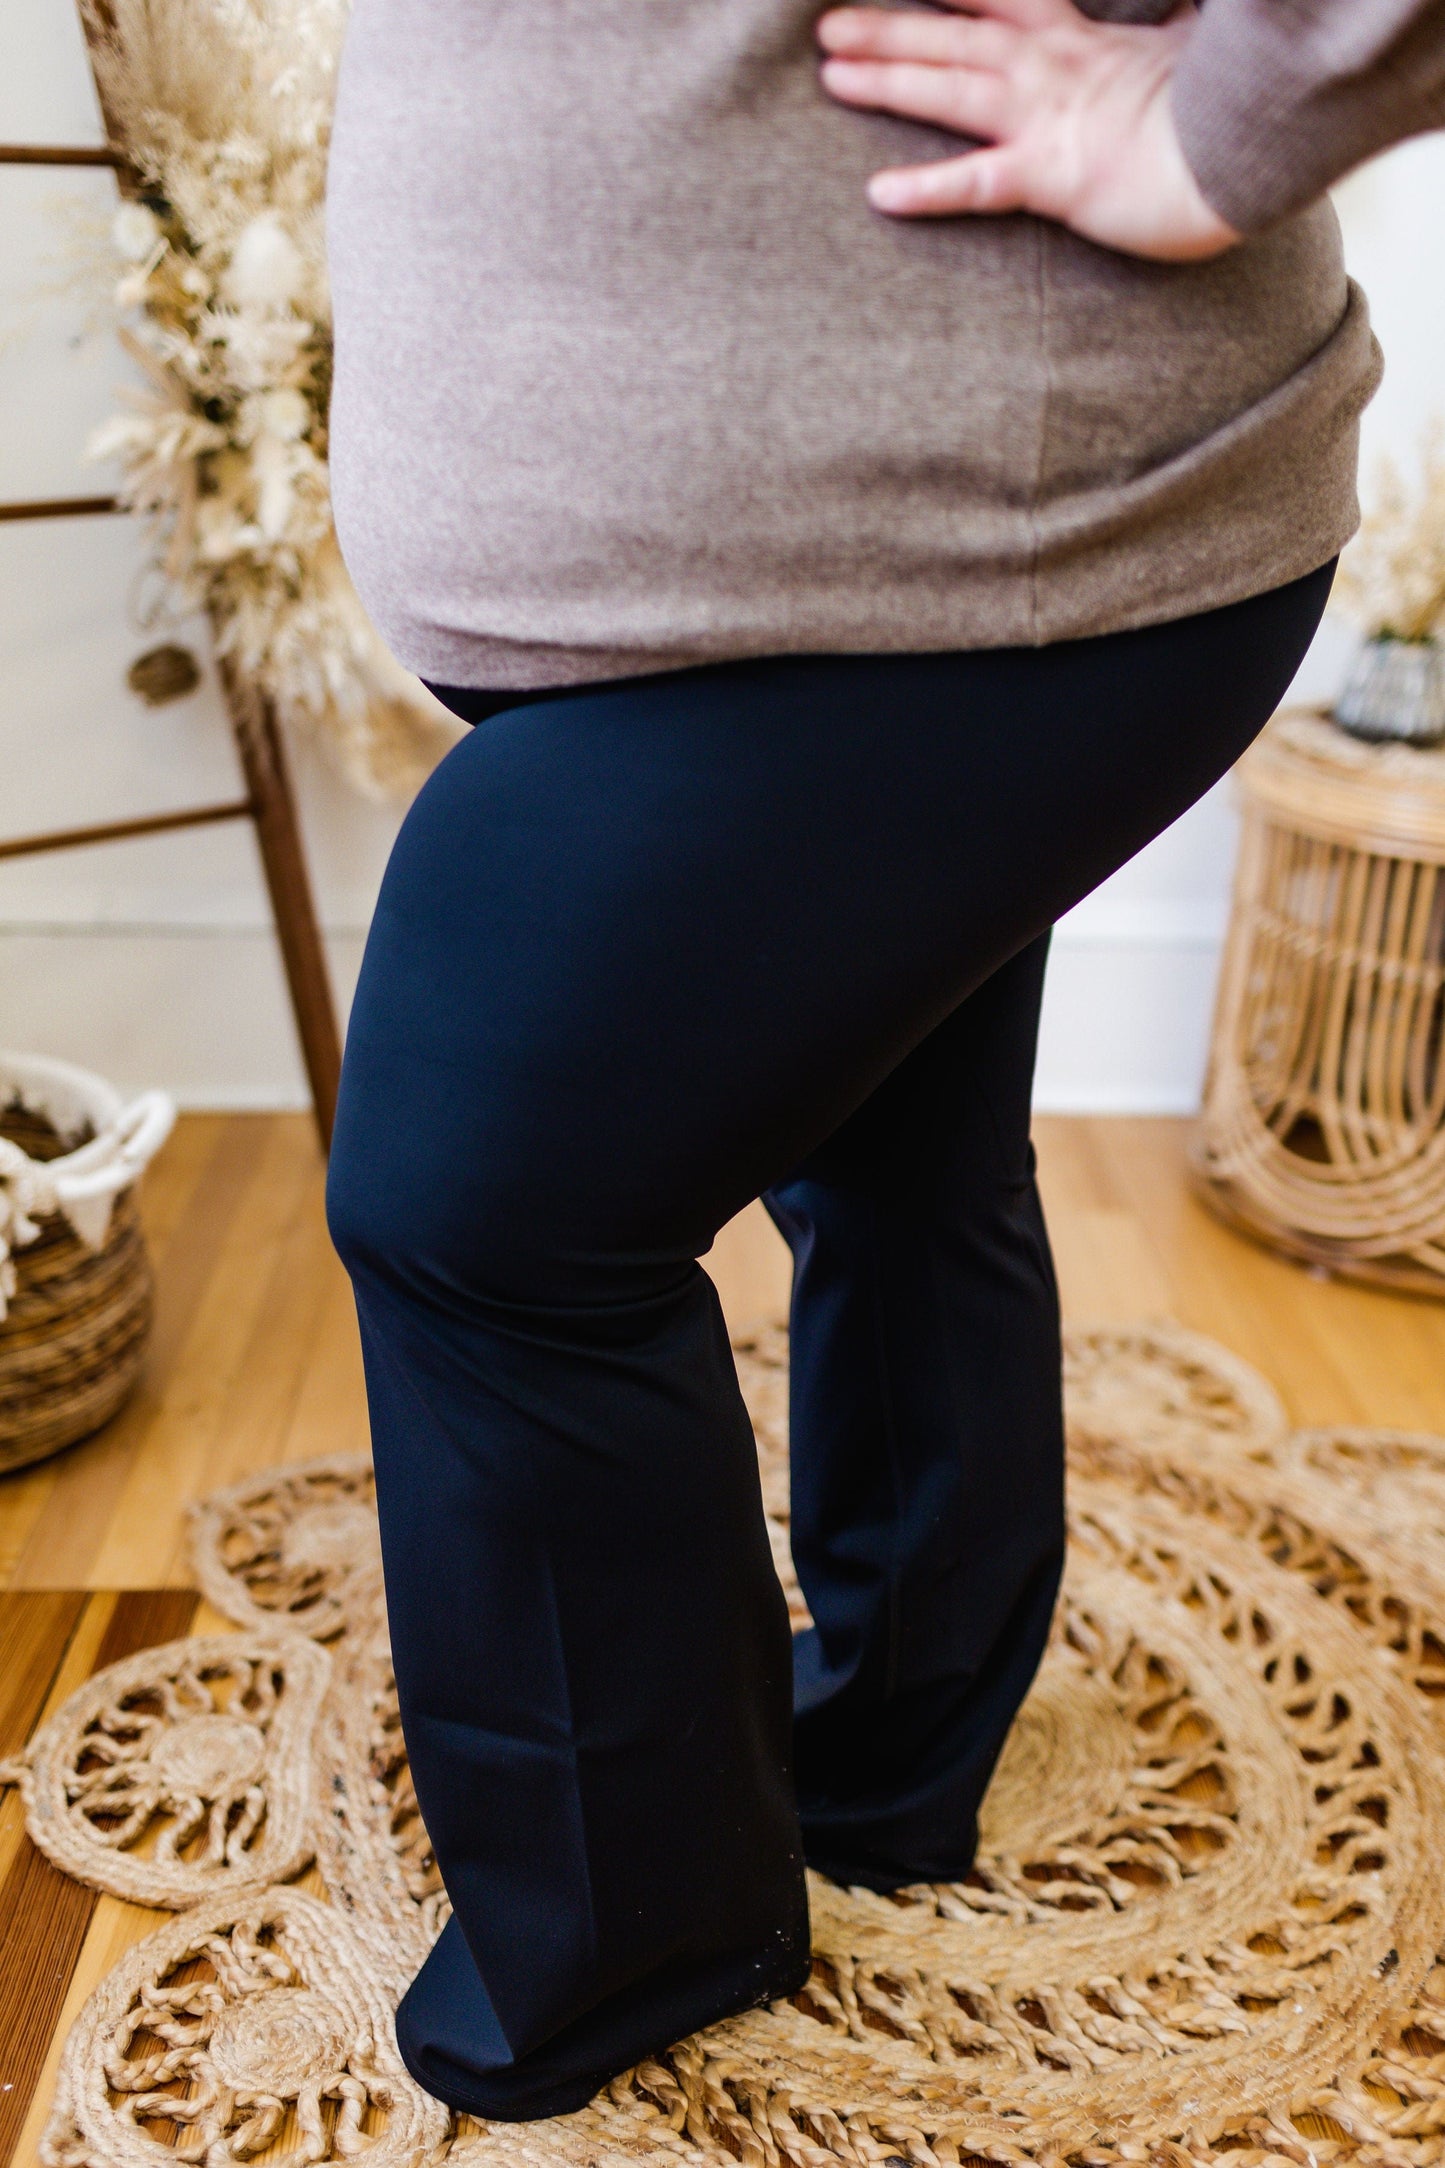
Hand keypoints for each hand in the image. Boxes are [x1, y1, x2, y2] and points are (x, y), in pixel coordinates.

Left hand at [816, 0, 1239, 261]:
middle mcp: (1051, 68)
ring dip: (888, 79)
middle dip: (887, 26)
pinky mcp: (1052, 177)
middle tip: (827, 24)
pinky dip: (928, 189)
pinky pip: (979, 184)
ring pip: (951, 90)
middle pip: (954, 38)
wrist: (1249, 148)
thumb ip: (1163, 21)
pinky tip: (880, 195)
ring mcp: (1047, 120)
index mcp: (1080, 39)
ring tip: (831, 75)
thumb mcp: (1187, 47)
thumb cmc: (1220, 108)